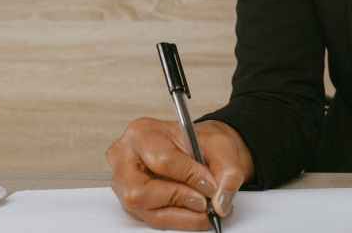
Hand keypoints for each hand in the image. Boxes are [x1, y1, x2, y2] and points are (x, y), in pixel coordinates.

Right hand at [106, 117, 254, 230]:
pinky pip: (152, 219)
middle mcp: (125, 159)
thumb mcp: (222, 146)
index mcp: (143, 133)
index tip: (211, 186)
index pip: (162, 160)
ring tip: (204, 208)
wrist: (200, 148)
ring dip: (180, 214)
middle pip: (142, 191)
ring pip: (146, 210)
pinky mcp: (132, 203)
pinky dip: (177, 219)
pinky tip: (193, 213)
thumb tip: (220, 201)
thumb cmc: (202, 142)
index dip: (189, 176)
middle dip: (179, 199)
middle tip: (205, 202)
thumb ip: (227, 172)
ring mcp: (124, 184)